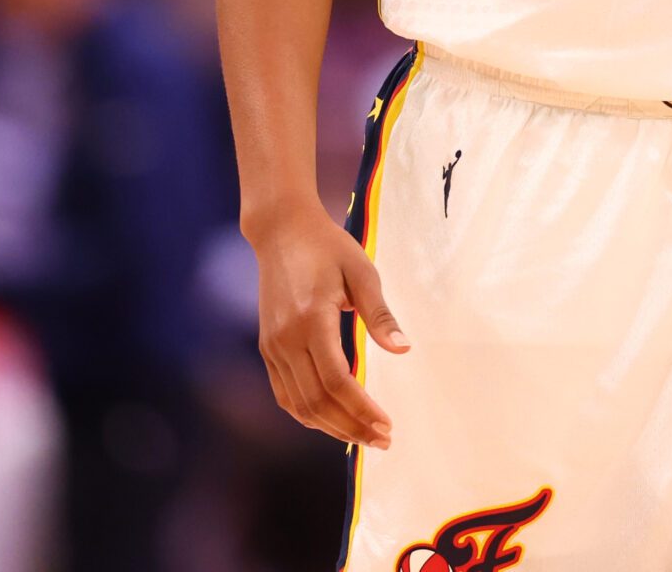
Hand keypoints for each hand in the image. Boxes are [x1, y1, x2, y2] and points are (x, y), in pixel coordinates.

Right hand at [247, 199, 408, 449]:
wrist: (281, 231)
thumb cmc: (328, 247)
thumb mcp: (362, 272)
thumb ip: (380, 314)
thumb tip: (404, 350)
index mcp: (311, 319)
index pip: (336, 381)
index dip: (361, 409)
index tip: (387, 424)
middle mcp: (286, 339)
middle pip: (317, 401)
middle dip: (351, 427)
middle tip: (382, 440)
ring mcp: (272, 346)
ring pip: (298, 404)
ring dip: (331, 427)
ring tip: (362, 436)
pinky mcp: (267, 348)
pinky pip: (285, 394)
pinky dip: (308, 414)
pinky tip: (332, 420)